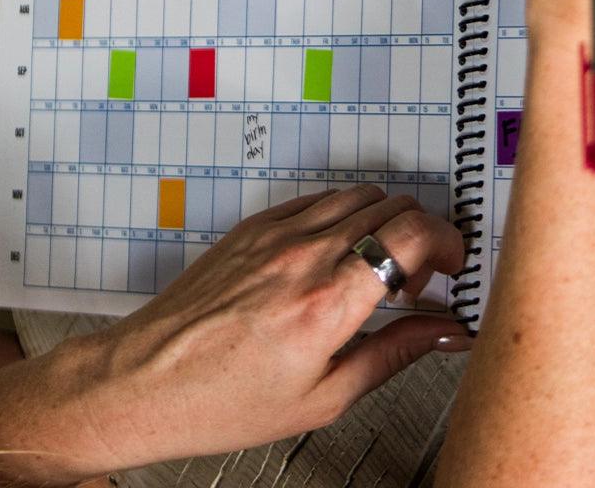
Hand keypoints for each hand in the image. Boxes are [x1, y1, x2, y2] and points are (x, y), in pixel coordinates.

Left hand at [0, 187, 469, 482]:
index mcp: (327, 304)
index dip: (448, 243)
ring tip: (376, 266)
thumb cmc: (222, 401)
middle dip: (423, 236)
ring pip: (363, 194)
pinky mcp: (257, 225)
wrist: (143, 382)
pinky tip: (337, 253)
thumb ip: (395, 355)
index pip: (414, 235)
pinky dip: (347, 215)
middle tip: (417, 278)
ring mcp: (279, 233)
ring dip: (388, 221)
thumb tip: (444, 333)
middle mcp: (305, 257)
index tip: (451, 265)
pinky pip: (322, 197)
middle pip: (397, 207)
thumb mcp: (323, 399)